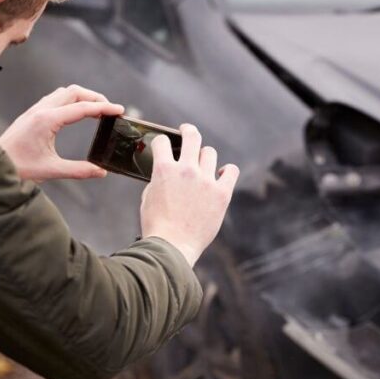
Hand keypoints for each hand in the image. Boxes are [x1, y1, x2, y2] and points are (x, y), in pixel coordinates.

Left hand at [0, 85, 123, 182]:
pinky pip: (55, 98)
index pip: (82, 108)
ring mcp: (35, 110)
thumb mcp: (51, 170)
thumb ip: (79, 170)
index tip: (120, 110)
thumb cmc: (18, 167)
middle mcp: (41, 110)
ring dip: (82, 97)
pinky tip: (75, 113)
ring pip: (64, 92)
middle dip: (95, 97)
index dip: (104, 108)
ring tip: (96, 110)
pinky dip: (71, 100)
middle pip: (74, 92)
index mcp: (47, 121)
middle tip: (110, 110)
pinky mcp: (31, 113)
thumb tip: (101, 172)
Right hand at [140, 124, 239, 266]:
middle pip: (192, 137)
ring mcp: (206, 181)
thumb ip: (158, 179)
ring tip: (202, 164)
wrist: (172, 247)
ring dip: (204, 156)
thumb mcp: (148, 197)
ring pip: (210, 153)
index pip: (163, 141)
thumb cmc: (157, 226)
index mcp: (164, 170)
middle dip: (188, 131)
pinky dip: (227, 171)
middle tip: (187, 131)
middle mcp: (186, 170)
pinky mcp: (222, 194)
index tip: (164, 144)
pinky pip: (231, 171)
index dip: (162, 142)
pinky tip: (221, 175)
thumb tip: (166, 171)